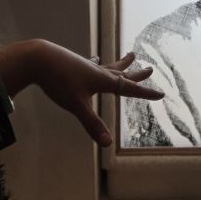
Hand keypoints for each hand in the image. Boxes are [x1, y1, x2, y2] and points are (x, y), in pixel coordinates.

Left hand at [0, 41, 163, 146]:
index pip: (128, 89)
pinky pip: (94, 64)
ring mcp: (87, 66)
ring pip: (109, 66)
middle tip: (150, 68)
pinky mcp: (76, 64)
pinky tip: (94, 59)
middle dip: (136, 75)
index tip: (161, 94)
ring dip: (122, 64)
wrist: (39, 58)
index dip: (145, 93)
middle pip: (122, 74)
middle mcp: (98, 72)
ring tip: (131, 55)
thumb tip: (108, 144)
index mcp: (103, 80)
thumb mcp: (76, 105)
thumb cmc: (59, 81)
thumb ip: (92, 124)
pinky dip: (98, 62)